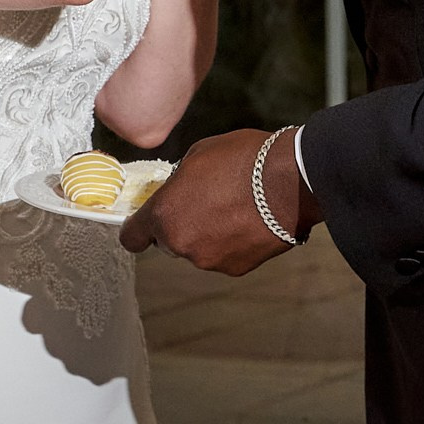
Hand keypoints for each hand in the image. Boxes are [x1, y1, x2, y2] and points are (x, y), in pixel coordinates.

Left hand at [120, 126, 320, 274]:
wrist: (290, 182)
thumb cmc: (244, 160)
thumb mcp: (199, 155)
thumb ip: (179, 181)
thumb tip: (178, 190)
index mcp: (164, 213)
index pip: (132, 237)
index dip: (138, 230)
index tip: (146, 224)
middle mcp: (181, 243)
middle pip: (169, 241)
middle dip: (181, 225)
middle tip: (206, 202)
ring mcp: (209, 259)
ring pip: (199, 249)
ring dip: (208, 235)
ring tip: (234, 208)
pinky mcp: (236, 268)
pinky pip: (225, 256)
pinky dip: (232, 243)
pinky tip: (249, 221)